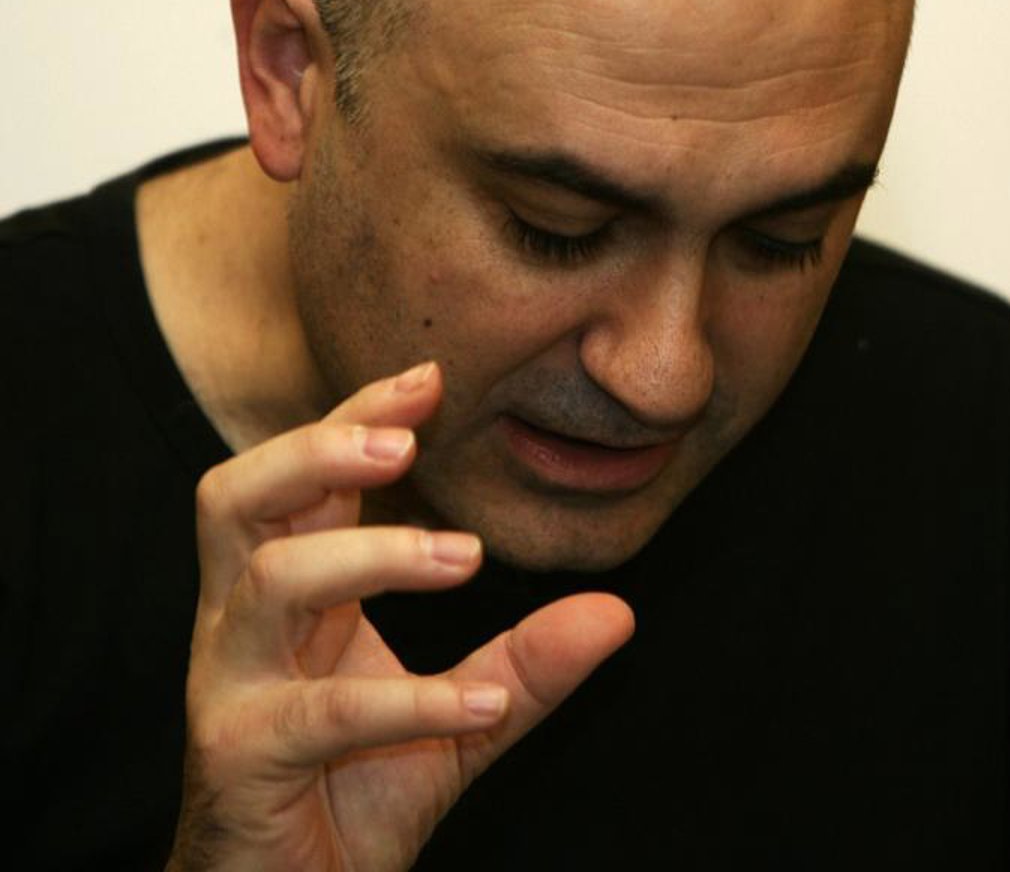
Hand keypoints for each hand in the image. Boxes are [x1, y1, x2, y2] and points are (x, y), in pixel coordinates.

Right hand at [167, 362, 633, 870]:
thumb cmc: (355, 789)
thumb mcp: (457, 714)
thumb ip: (527, 662)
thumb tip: (619, 612)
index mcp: (285, 588)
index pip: (301, 475)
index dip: (355, 417)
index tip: (431, 379)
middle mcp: (242, 622)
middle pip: (237, 497)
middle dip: (317, 449)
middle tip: (405, 444)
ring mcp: (231, 689)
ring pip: (271, 583)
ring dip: (372, 555)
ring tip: (463, 555)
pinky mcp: (241, 758)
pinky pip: (319, 714)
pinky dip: (409, 700)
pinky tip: (481, 701)